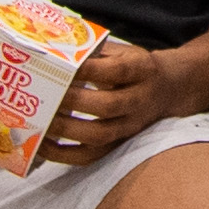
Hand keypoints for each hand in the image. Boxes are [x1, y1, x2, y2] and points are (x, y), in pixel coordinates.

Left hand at [39, 39, 180, 166]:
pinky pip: (90, 156)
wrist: (167, 88)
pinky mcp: (118, 145)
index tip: (63, 66)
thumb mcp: (123, 52)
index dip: (90, 70)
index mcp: (143, 70)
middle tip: (46, 95)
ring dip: (66, 130)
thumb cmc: (134, 68)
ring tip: (41, 121)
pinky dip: (62, 154)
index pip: (119, 70)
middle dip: (74, 101)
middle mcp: (140, 99)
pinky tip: (42, 144)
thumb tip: (53, 53)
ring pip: (100, 135)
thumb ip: (95, 53)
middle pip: (109, 106)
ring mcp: (130, 126)